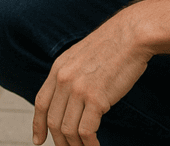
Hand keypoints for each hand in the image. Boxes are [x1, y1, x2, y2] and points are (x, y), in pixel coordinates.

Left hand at [32, 9, 149, 145]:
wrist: (131, 34)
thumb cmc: (113, 45)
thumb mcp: (82, 55)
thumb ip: (72, 74)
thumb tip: (69, 98)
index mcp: (59, 67)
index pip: (41, 102)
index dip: (38, 124)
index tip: (38, 140)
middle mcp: (64, 78)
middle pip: (54, 121)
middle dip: (61, 141)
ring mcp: (78, 88)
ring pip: (68, 130)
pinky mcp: (96, 98)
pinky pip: (86, 131)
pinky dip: (90, 145)